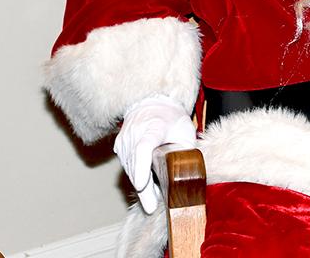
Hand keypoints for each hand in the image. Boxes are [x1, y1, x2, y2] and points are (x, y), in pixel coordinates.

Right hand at [112, 95, 196, 213]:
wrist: (152, 104)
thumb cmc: (172, 118)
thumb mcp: (186, 130)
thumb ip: (185, 149)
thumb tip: (189, 172)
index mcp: (153, 126)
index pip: (144, 147)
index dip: (142, 167)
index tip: (142, 184)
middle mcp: (135, 132)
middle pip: (136, 164)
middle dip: (143, 187)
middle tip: (152, 206)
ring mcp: (124, 139)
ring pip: (129, 168)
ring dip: (140, 184)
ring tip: (152, 200)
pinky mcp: (119, 146)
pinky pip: (127, 165)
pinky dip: (136, 176)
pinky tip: (146, 186)